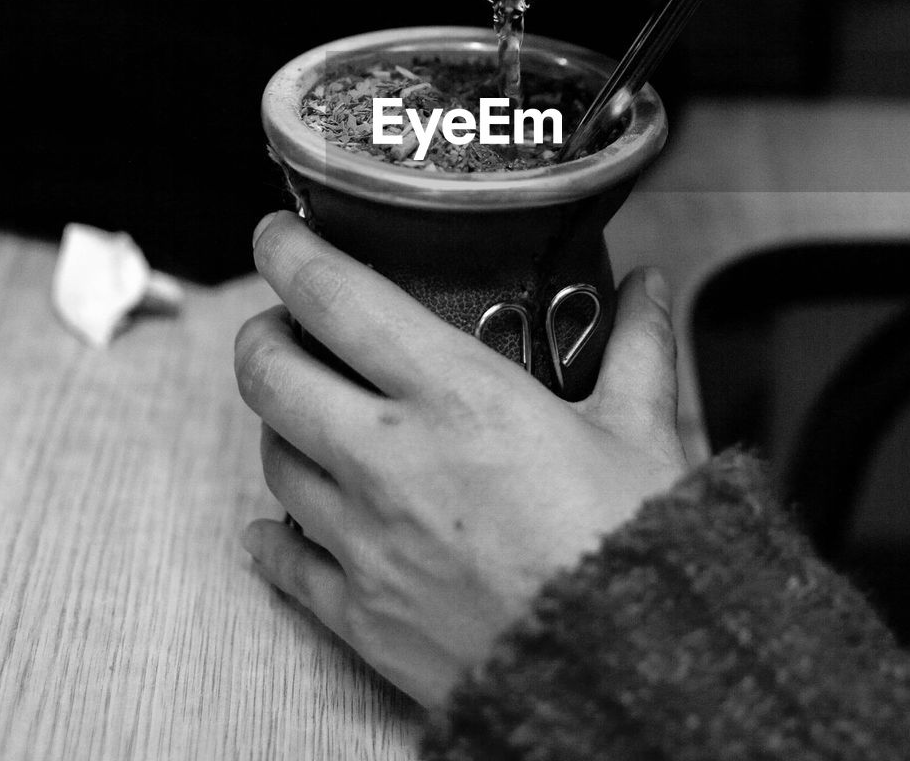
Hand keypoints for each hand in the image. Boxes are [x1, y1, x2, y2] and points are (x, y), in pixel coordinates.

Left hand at [234, 210, 686, 708]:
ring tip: (306, 409)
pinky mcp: (359, 611)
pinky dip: (274, 533)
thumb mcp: (643, 432)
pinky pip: (285, 558)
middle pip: (269, 371)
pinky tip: (277, 525)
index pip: (335, 297)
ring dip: (278, 421)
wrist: (628, 676)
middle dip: (260, 332)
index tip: (278, 232)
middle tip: (282, 321)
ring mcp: (363, 537)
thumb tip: (649, 286)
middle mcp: (390, 456)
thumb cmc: (633, 548)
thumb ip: (635, 346)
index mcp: (456, 395)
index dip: (289, 251)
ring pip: (271, 454)